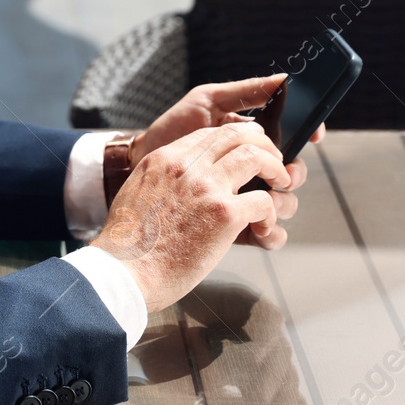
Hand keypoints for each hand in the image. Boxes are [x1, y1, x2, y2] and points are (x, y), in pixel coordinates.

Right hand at [92, 122, 293, 314]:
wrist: (124, 271)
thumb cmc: (128, 244)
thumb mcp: (137, 194)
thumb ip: (161, 180)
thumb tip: (179, 186)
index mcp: (165, 159)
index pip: (210, 133)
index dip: (236, 139)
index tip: (248, 152)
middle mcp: (187, 166)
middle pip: (237, 134)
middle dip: (263, 145)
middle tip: (273, 163)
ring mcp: (208, 188)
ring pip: (257, 157)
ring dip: (276, 170)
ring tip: (280, 185)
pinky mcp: (225, 214)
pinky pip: (264, 201)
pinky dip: (271, 214)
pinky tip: (264, 227)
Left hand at [132, 73, 322, 236]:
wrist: (135, 168)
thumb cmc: (170, 130)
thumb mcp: (206, 102)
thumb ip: (245, 92)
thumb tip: (283, 79)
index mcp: (249, 140)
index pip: (292, 138)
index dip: (308, 134)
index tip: (314, 134)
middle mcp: (251, 169)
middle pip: (292, 173)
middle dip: (292, 174)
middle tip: (281, 176)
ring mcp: (242, 197)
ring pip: (283, 205)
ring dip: (282, 205)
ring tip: (265, 203)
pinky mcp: (232, 224)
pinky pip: (266, 234)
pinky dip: (271, 234)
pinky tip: (262, 230)